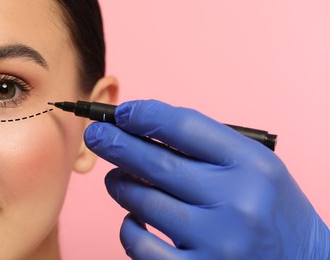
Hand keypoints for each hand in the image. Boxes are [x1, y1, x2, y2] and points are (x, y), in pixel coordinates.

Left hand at [84, 100, 328, 258]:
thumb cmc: (272, 211)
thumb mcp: (255, 167)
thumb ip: (206, 147)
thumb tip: (146, 130)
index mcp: (252, 165)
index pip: (184, 126)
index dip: (145, 115)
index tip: (123, 113)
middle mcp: (236, 202)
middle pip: (155, 161)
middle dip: (115, 143)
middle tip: (96, 135)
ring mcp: (216, 242)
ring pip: (142, 201)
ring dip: (120, 184)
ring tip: (116, 177)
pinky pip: (140, 246)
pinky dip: (129, 227)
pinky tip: (134, 218)